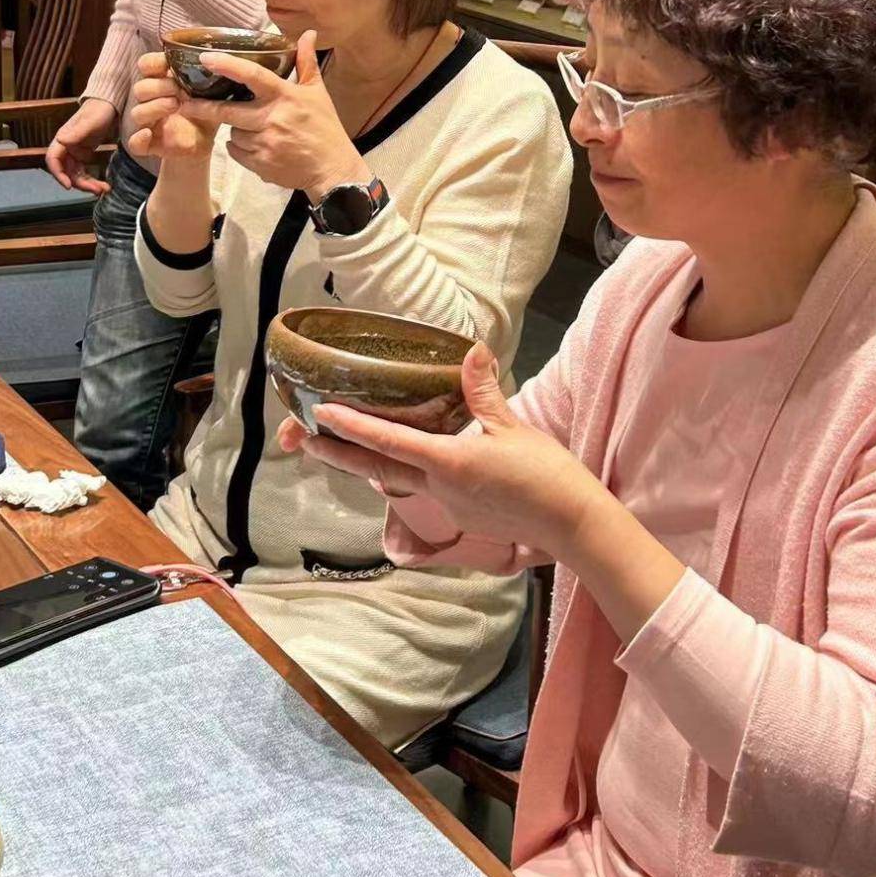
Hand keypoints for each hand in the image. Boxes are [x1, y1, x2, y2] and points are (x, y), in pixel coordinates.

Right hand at [45, 98, 118, 194]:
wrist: (109, 105)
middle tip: (97, 190)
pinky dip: (92, 180)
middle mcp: (66, 148)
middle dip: (80, 184)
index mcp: (63, 139)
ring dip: (87, 185)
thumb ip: (76, 132)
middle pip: (66, 172)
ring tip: (104, 190)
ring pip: (76, 175)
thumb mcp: (90, 121)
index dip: (58, 174)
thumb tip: (61, 141)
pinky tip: (104, 185)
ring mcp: (75, 153)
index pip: (53, 160)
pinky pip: (84, 172)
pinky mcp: (84, 155)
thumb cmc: (99, 110)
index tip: (69, 186)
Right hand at [126, 52, 225, 164]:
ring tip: (175, 104)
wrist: (205, 141)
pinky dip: (139, 138)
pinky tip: (148, 134)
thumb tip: (220, 61)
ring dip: (154, 107)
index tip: (168, 63)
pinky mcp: (150, 144)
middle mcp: (150, 100)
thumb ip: (209, 78)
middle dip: (159, 86)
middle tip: (180, 89)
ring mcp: (148, 123)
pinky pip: (134, 143)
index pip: (145, 66)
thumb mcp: (210, 92)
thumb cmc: (204, 110)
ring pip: (137, 113)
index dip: (153, 62)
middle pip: (140, 88)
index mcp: (161, 82)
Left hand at [204, 31, 369, 200]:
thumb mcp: (318, 93)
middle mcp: (272, 118)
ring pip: (232, 133)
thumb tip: (307, 33)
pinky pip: (235, 152)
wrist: (332, 170)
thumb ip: (306, 62)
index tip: (205, 58)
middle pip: (227, 111)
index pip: (253, 75)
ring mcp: (265, 143)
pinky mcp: (260, 164)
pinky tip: (254, 146)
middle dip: (203, 107)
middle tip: (186, 103)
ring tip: (253, 130)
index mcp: (285, 96)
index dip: (227, 65)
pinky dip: (239, 149)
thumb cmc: (325, 128)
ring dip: (236, 130)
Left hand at [276, 343, 602, 559]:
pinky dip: (405, 475)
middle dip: (339, 455)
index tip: (322, 415)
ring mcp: (448, 506)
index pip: (389, 441)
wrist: (570, 524)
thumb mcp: (513, 426)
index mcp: (449, 462)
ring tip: (340, 448)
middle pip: (378, 470)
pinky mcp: (461, 516)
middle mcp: (440, 487)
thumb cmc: (546, 474)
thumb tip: (472, 351)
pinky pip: (424, 491)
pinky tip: (406, 464)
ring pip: (399, 482)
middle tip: (305, 441)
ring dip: (368, 465)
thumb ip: (483, 392)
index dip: (352, 426)